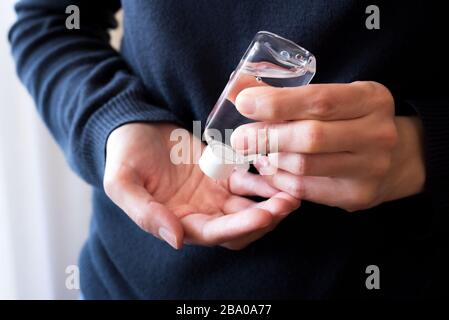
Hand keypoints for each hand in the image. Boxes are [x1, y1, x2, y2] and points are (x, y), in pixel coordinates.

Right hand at [104, 123, 298, 248]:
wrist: (134, 126)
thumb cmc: (123, 154)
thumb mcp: (122, 182)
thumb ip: (144, 212)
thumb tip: (175, 240)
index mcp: (176, 222)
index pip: (213, 233)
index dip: (239, 228)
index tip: (263, 214)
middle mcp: (199, 213)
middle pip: (238, 227)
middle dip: (264, 219)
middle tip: (287, 203)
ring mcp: (213, 195)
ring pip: (248, 207)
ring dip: (271, 202)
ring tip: (293, 192)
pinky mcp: (222, 174)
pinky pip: (248, 182)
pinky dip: (265, 182)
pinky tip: (281, 174)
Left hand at [231, 81, 424, 211]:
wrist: (396, 158)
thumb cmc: (351, 121)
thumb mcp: (332, 98)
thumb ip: (287, 94)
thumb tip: (238, 87)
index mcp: (370, 99)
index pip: (319, 100)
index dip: (277, 102)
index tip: (243, 102)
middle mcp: (377, 134)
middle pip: (310, 137)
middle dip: (266, 136)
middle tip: (239, 138)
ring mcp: (370, 168)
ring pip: (304, 166)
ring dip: (270, 159)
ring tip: (255, 151)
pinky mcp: (356, 195)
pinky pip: (305, 189)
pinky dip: (278, 178)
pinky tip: (269, 168)